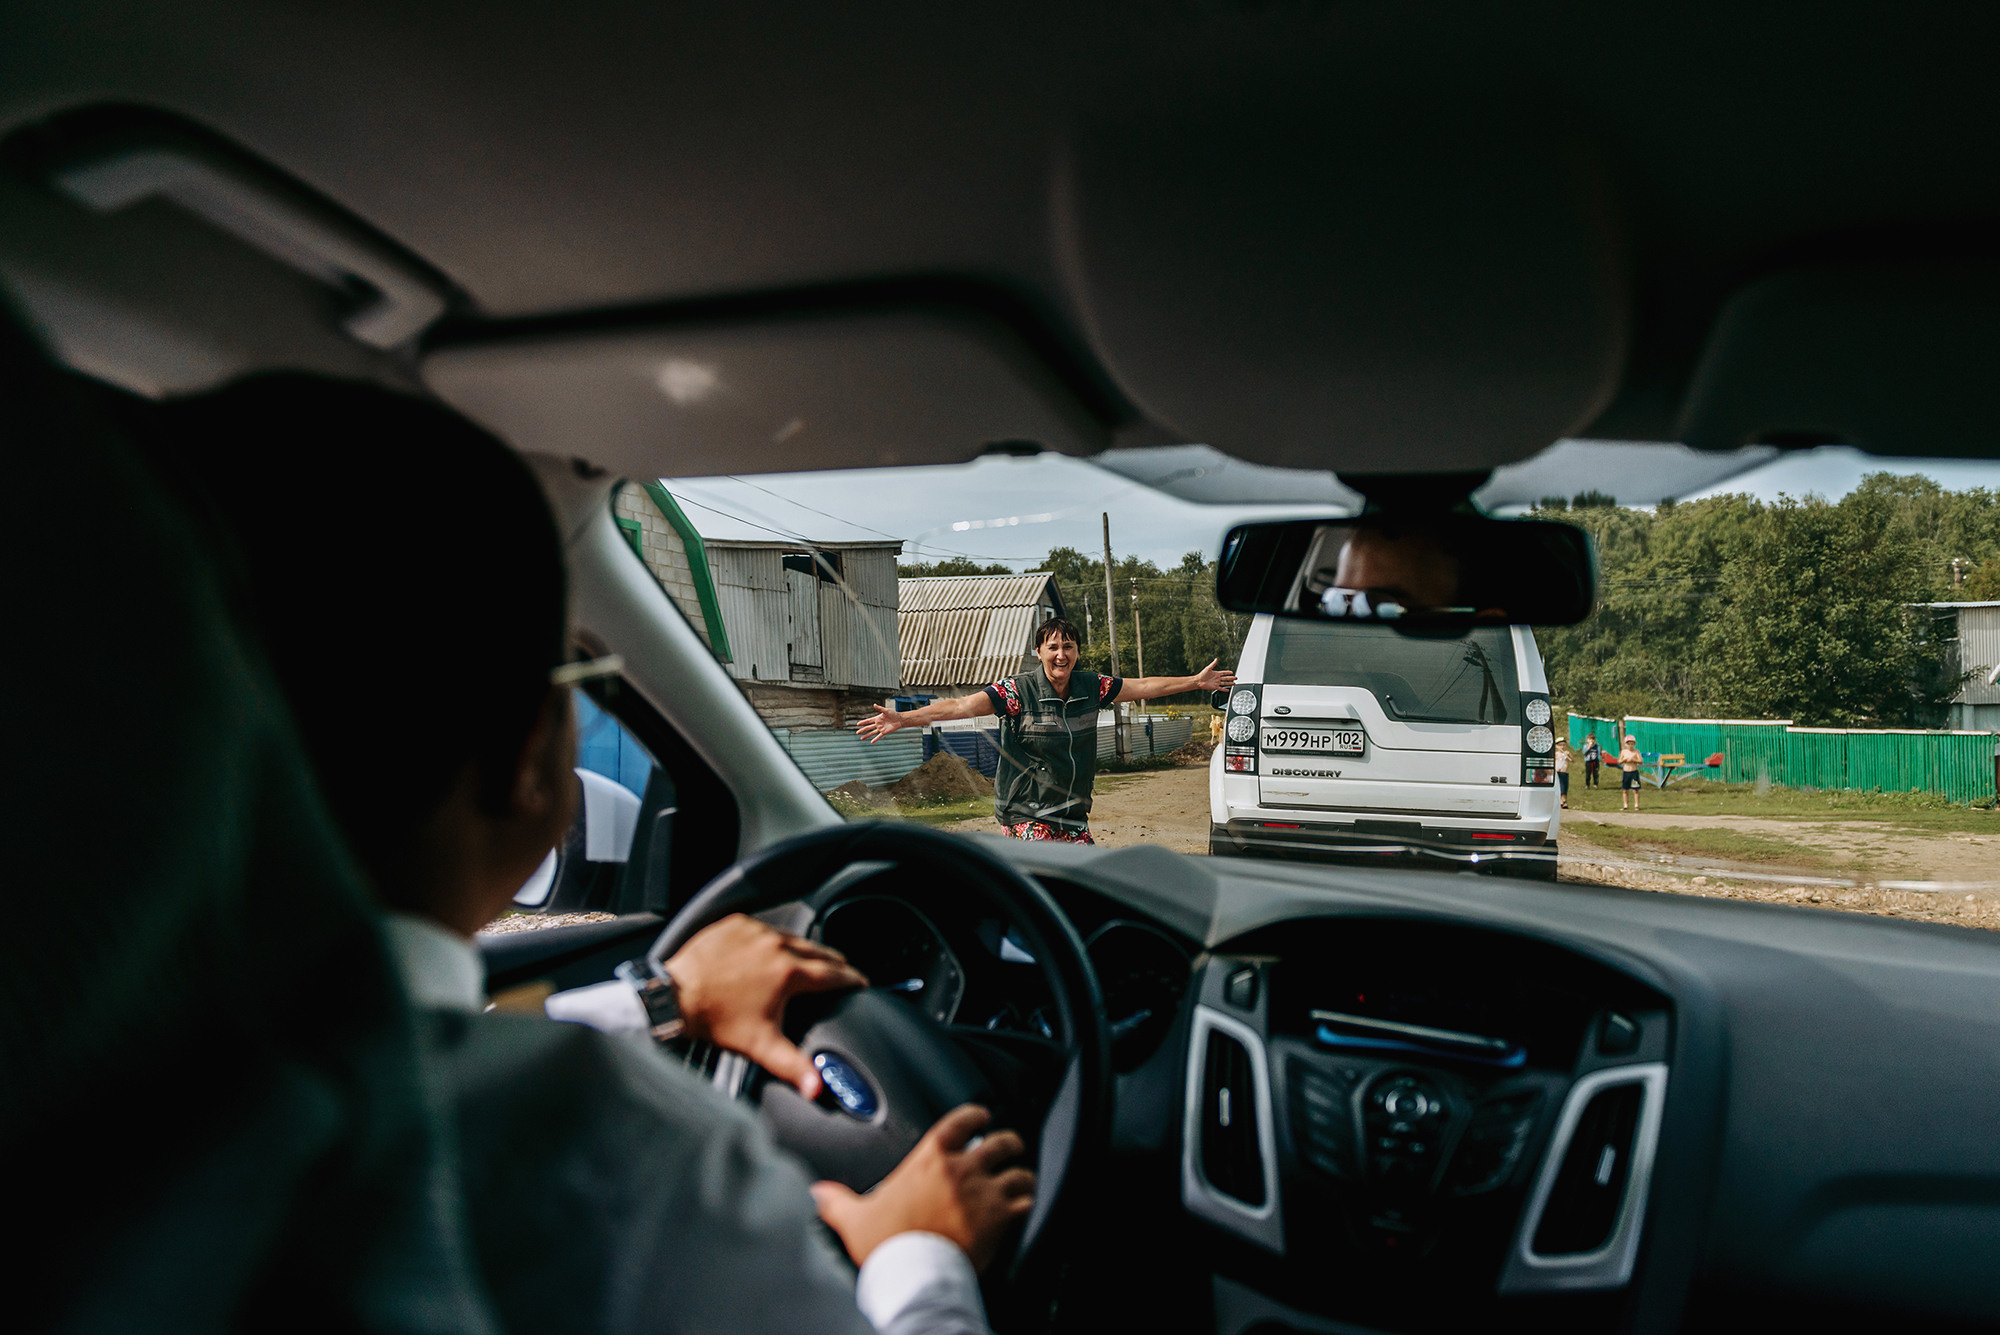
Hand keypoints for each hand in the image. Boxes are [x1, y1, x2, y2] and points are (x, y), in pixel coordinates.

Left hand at [663, 914, 866, 1099]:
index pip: (833, 973)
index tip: (861, 981)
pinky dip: (772, 939)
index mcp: (789, 972)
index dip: (852, 978)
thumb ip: (794, 1066)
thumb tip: (816, 1090)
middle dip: (833, 962)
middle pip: (817, 951)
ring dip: (803, 949)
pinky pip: (764, 928)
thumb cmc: (715, 1021)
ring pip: (791, 937)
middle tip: (842, 970)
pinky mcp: (737, 924)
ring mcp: (756, 931)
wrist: (675, 997)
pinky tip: (772, 950)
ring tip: (810, 960)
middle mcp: (776, 946)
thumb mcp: (762, 1046)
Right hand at [811, 1104, 1034, 1272]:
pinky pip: (1024, 1203)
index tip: (981, 1116)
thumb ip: (837, 1201)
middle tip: (1009, 1146)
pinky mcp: (1000, 1218)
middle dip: (1008, 1143)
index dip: (976, 1115)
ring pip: (1018, 1172)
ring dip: (1021, 1176)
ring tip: (1021, 1179)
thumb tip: (818, 1193)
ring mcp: (984, 1192)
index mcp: (929, 1159)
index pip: (961, 1121)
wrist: (912, 1275)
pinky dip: (1026, 1203)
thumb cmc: (886, 1245)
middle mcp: (961, 1169)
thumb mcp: (855, 1218)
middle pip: (1000, 1142)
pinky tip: (1023, 1206)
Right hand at [856, 704, 905, 743]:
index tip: (857, 724)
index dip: (863, 722)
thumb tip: (874, 704)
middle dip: (863, 730)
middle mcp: (878, 724)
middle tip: (857, 732)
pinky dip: (875, 739)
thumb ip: (880, 708)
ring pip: (872, 733)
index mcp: (877, 719)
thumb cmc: (893, 714)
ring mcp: (880, 728)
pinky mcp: (884, 732)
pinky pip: (879, 736)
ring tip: (861, 738)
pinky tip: (871, 742)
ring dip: (867, 735)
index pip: (868, 721)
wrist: (899, 719)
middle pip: (868, 727)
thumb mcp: (886, 711)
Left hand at [1191, 658, 1235, 691]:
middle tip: (1235, 678)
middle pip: (1226, 678)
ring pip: (1224, 683)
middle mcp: (1217, 678)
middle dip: (1231, 678)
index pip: (1224, 673)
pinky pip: (1220, 688)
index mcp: (1216, 673)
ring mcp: (1216, 683)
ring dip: (1229, 683)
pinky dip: (1224, 689)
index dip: (1228, 672)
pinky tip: (1227, 689)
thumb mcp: (1208, 668)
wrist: (1198, 681)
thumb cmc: (1202, 674)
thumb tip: (1216, 659)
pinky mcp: (1214, 687)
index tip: (1232, 672)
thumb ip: (1213, 664)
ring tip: (1234, 683)